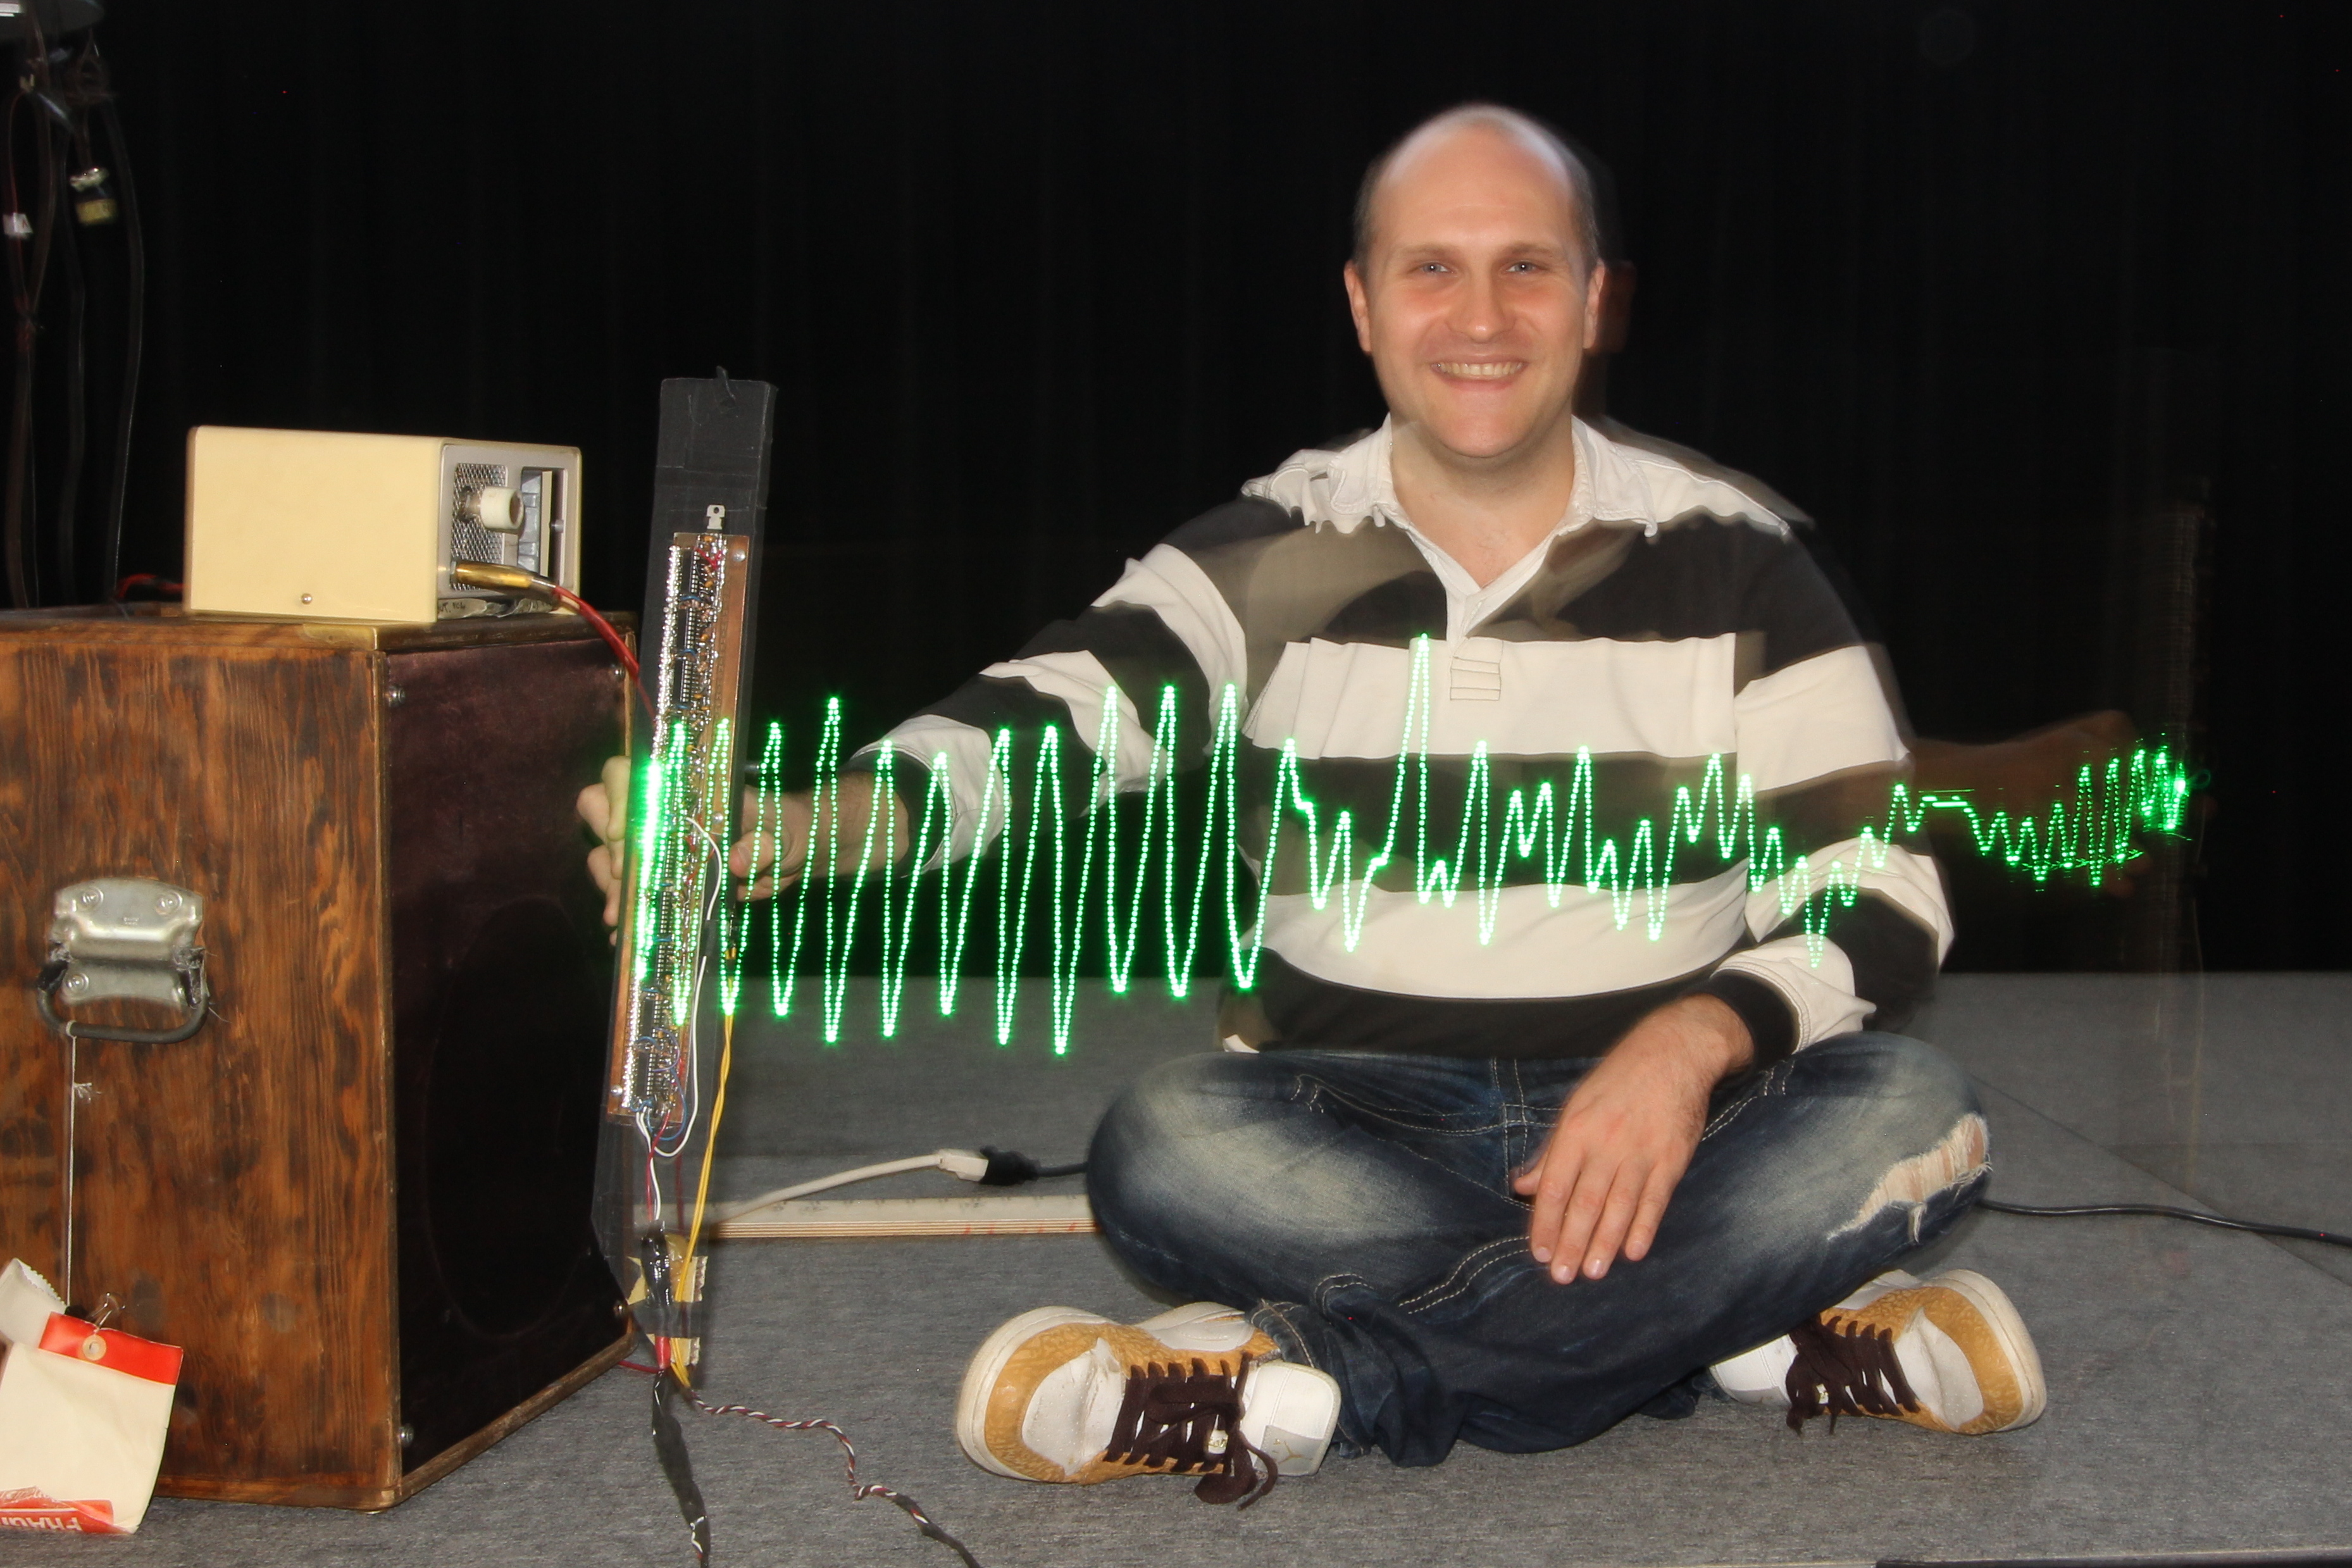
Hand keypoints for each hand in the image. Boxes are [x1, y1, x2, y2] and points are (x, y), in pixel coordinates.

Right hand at [577, 758, 907, 928]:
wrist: (806, 853)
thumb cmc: (795, 825)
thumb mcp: (788, 829)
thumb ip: (765, 841)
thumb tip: (740, 859)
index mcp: (688, 788)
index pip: (629, 775)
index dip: (616, 799)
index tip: (622, 833)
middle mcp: (664, 812)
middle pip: (603, 815)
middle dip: (608, 851)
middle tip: (626, 885)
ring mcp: (660, 845)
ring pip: (611, 857)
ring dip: (614, 887)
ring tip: (623, 919)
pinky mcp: (668, 878)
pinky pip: (634, 891)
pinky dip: (628, 911)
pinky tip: (626, 935)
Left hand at [1512, 995, 1751, 1282]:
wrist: (1674, 1052)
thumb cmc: (1618, 1080)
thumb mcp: (1575, 1106)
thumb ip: (1551, 1152)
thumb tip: (1521, 1186)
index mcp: (1576, 1129)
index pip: (1554, 1185)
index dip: (1544, 1221)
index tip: (1538, 1252)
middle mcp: (1606, 1143)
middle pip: (1584, 1202)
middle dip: (1570, 1242)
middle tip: (1560, 1277)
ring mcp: (1641, 1151)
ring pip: (1618, 1206)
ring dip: (1605, 1243)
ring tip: (1592, 1272)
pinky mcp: (1672, 1158)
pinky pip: (1655, 1199)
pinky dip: (1644, 1227)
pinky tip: (1633, 1252)